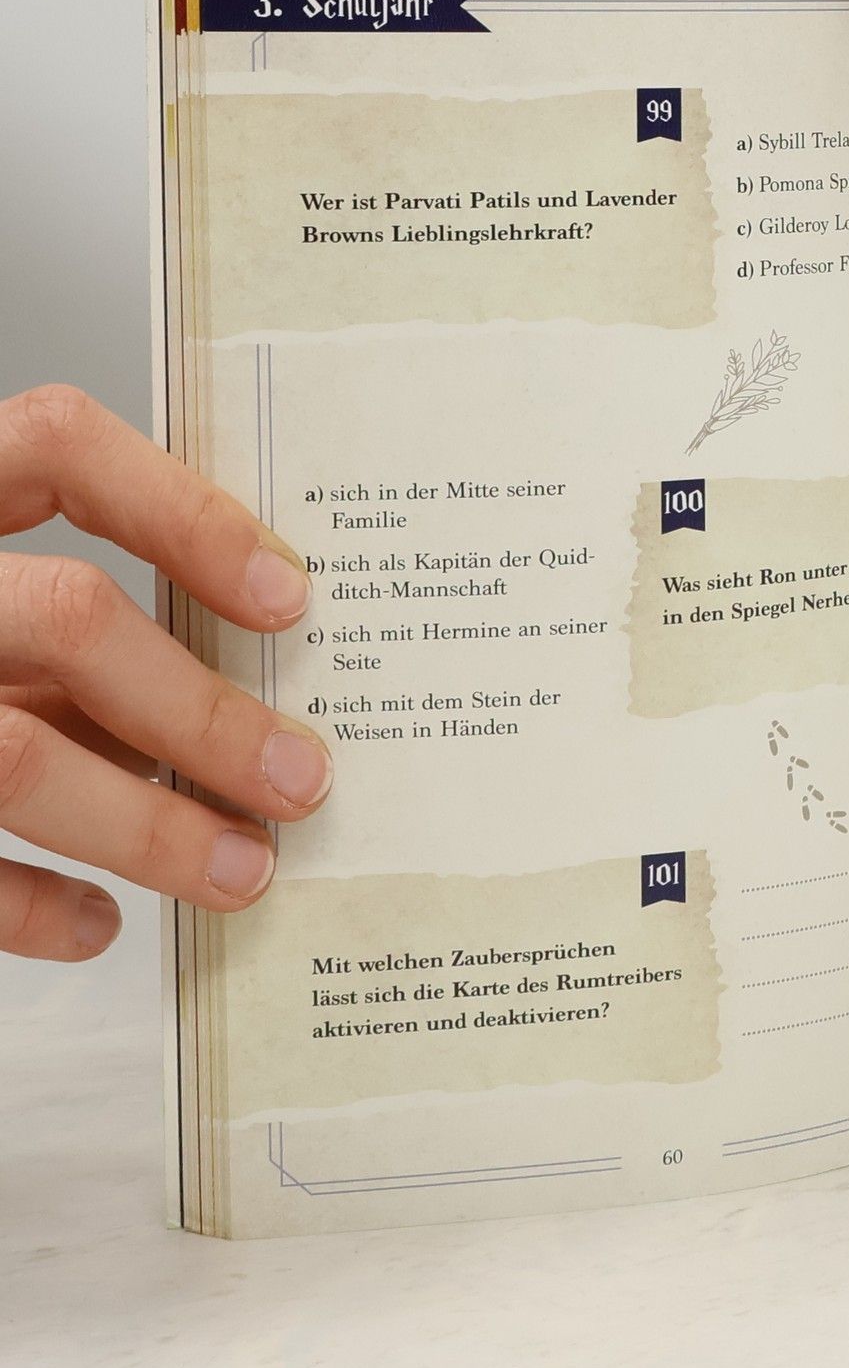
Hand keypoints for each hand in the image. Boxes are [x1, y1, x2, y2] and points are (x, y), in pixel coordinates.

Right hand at [0, 386, 329, 961]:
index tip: (289, 596)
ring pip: (17, 757)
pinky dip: (35, 906)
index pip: (61, 445)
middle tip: (302, 779)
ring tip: (244, 871)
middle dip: (203, 713)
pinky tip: (99, 922)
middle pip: (70, 616)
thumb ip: (74, 636)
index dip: (185, 515)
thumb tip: (249, 704)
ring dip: (152, 827)